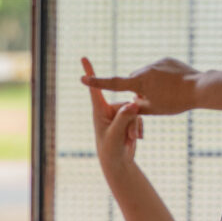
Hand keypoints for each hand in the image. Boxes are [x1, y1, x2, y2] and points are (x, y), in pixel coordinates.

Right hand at [80, 56, 199, 115]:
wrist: (200, 87)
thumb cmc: (176, 102)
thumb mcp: (154, 109)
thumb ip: (138, 105)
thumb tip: (131, 101)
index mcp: (139, 83)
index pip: (113, 84)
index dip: (97, 82)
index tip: (82, 78)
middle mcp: (145, 69)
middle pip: (133, 80)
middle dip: (137, 89)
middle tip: (152, 101)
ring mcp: (157, 63)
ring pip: (146, 75)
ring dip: (150, 83)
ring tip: (167, 93)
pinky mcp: (167, 60)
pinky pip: (158, 69)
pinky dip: (162, 77)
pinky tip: (174, 85)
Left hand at [82, 57, 143, 172]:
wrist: (118, 162)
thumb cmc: (111, 150)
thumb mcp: (116, 136)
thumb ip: (123, 119)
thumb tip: (133, 104)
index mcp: (99, 111)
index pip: (94, 89)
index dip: (90, 74)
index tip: (83, 57)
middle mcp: (109, 109)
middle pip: (127, 105)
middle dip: (130, 121)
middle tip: (127, 137)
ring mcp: (119, 114)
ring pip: (135, 112)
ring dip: (135, 127)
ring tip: (130, 139)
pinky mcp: (128, 119)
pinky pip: (139, 118)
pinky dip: (139, 129)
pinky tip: (135, 139)